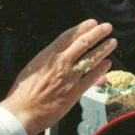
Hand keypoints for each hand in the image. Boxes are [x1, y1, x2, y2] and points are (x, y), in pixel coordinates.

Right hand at [2, 20, 115, 134]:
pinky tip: (107, 63)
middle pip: (83, 43)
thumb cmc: (23, 91)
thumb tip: (61, 54)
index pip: (69, 36)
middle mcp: (60, 63)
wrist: (22, 111)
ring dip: (103, 48)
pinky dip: (101, 69)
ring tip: (112, 42)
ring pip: (91, 58)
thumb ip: (48, 60)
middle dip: (97, 33)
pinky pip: (92, 77)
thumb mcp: (33, 68)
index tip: (92, 22)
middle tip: (107, 27)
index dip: (82, 28)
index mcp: (48, 55)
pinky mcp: (74, 92)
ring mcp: (69, 77)